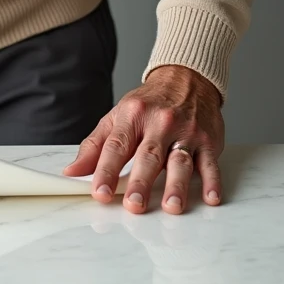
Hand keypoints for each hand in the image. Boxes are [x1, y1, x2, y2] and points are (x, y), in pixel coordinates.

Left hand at [63, 65, 223, 214]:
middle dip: (141, 182)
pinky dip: (212, 181)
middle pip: (149, 156)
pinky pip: (210, 162)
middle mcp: (160, 123)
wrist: (187, 77)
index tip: (100, 193)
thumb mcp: (116, 117)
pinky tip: (210, 197)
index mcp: (132, 116)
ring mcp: (186, 131)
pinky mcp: (208, 140)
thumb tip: (72, 171)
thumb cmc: (149, 103)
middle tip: (134, 205)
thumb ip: (94, 146)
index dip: (106, 171)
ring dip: (177, 185)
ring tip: (172, 206)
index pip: (116, 147)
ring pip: (180, 161)